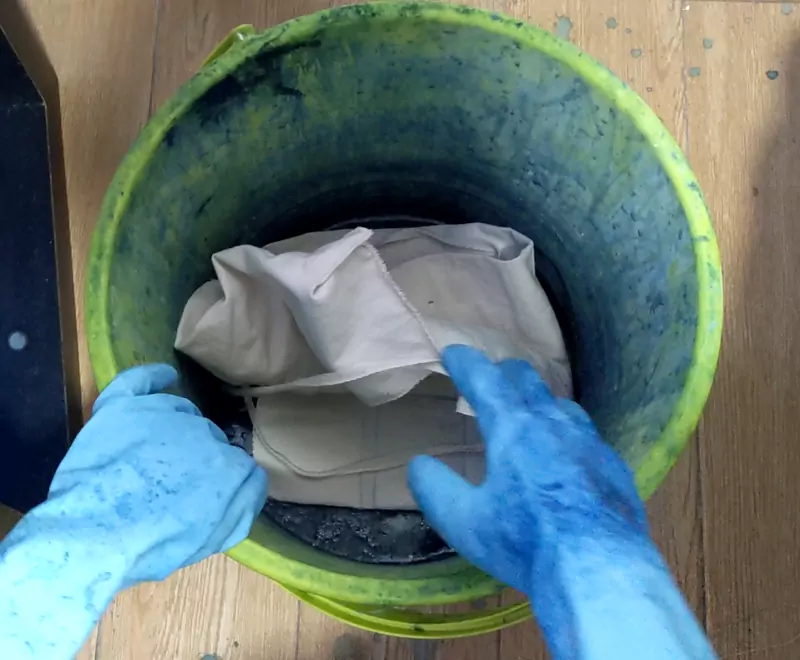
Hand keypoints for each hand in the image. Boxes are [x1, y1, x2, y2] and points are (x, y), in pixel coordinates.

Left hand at [0, 365, 266, 658]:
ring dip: (177, 428)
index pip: (233, 463)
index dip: (217, 482)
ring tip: (158, 455)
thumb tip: (254, 481)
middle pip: (206, 437)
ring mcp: (160, 413)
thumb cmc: (155, 543)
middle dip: (196, 458)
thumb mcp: (213, 538)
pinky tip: (167, 377)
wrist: (96, 534)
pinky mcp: (123, 407)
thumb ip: (243, 506)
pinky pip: (141, 381)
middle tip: (174, 484)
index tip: (202, 498)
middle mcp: (202, 430)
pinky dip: (155, 377)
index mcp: (228, 463)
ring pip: (180, 411)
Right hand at [408, 345, 647, 596]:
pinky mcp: (614, 466)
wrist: (599, 572)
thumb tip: (419, 464)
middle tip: (491, 377)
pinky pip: (586, 436)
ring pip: (561, 405)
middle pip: (528, 381)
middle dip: (504, 373)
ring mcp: (590, 443)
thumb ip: (435, 488)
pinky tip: (567, 455)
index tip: (453, 352)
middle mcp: (554, 424)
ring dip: (539, 401)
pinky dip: (567, 433)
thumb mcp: (463, 521)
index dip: (466, 362)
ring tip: (530, 412)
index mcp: (514, 429)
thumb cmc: (524, 543)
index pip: (486, 380)